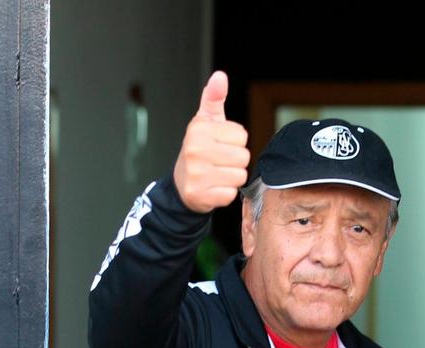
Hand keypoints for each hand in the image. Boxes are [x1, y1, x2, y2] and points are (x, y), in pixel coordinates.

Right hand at [173, 70, 249, 212]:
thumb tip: (220, 76)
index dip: (235, 141)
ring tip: (217, 174)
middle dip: (236, 161)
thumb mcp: (205, 122)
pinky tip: (213, 187)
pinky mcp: (199, 195)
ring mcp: (196, 174)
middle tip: (219, 162)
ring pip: (239, 176)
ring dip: (232, 178)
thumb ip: (214, 98)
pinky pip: (230, 194)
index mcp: (199, 129)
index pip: (242, 135)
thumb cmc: (199, 149)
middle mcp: (194, 150)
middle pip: (243, 156)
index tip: (220, 144)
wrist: (181, 183)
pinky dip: (225, 193)